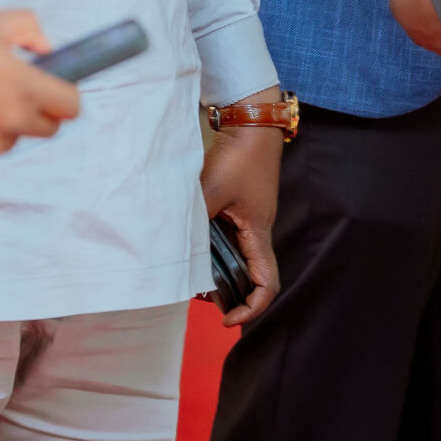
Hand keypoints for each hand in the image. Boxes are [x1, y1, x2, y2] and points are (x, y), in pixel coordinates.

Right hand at [0, 9, 79, 172]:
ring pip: (9, 139)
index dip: (64, 95)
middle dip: (34, 111)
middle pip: (45, 128)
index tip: (53, 88)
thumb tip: (45, 48)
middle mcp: (12, 123)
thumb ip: (27, 28)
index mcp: (25, 90)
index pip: (70, 106)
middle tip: (8, 91)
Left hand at [200, 86, 283, 326]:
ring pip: (238, 257)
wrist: (250, 122)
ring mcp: (248, 218)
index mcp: (259, 233)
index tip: (227, 319)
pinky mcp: (239, 206)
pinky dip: (212, 248)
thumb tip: (173, 240)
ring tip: (192, 276)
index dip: (252, 308)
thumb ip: (195, 216)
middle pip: (251, 276)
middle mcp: (256, 230)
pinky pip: (228, 237)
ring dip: (219, 270)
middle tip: (202, 299)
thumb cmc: (240, 156)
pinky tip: (191, 244)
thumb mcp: (212, 189)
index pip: (266, 284)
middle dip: (231, 294)